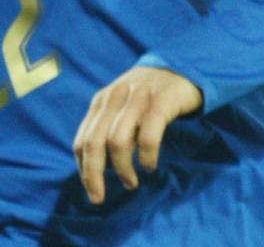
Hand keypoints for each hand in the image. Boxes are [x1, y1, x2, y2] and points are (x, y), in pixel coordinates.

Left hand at [71, 66, 201, 203]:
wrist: (181, 66)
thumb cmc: (148, 95)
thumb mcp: (122, 105)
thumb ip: (108, 127)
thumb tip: (95, 166)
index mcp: (101, 101)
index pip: (82, 140)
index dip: (83, 169)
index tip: (91, 191)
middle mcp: (114, 98)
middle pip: (94, 142)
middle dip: (93, 175)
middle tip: (99, 198)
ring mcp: (137, 99)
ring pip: (118, 141)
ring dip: (122, 169)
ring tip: (131, 181)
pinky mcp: (161, 102)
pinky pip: (148, 136)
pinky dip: (146, 157)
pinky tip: (149, 166)